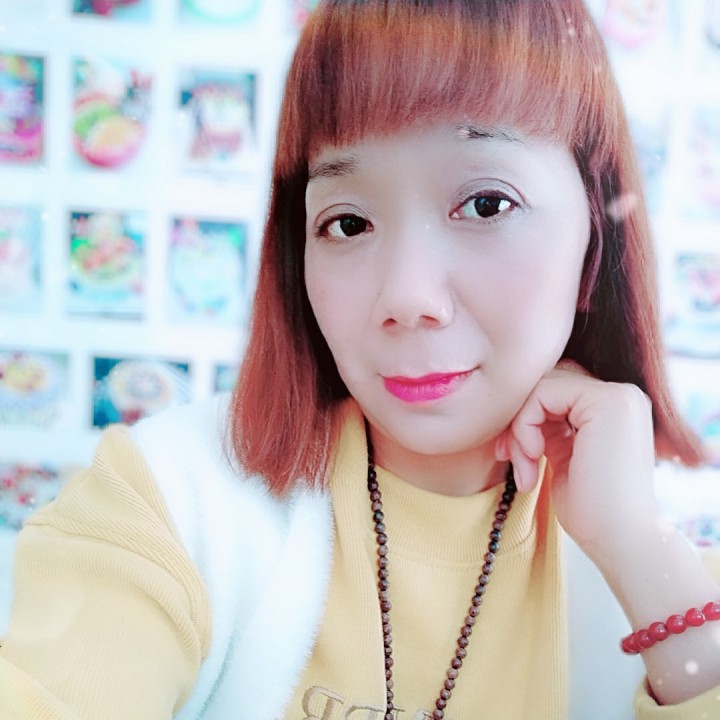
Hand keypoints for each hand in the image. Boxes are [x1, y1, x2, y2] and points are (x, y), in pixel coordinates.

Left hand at [494, 360, 659, 558]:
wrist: (620, 541)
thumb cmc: (590, 510)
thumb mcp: (562, 455)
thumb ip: (549, 425)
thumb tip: (514, 402)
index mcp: (612, 408)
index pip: (551, 390)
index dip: (523, 417)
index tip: (510, 455)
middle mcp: (620, 395)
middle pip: (544, 385)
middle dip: (516, 421)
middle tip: (509, 458)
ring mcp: (617, 396)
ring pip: (540, 388)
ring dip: (518, 429)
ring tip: (523, 467)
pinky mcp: (608, 402)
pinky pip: (543, 393)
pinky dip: (525, 425)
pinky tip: (532, 457)